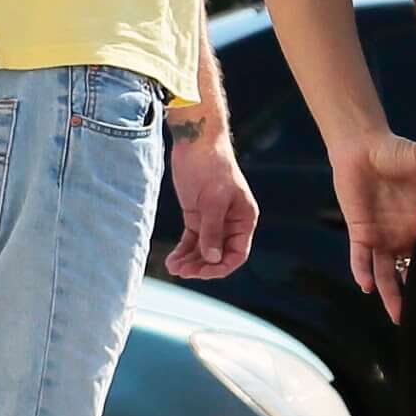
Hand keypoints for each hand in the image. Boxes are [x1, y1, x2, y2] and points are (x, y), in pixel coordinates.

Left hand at [163, 123, 257, 280]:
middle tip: (182, 271)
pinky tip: (171, 260)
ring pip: (203, 250)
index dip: (221, 267)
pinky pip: (191, 240)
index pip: (237, 253)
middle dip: (201, 266)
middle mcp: (230, 223)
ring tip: (173, 267)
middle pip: (218, 255)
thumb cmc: (211, 166)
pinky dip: (182, 251)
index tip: (202, 273)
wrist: (196, 142)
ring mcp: (213, 220)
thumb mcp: (212, 200)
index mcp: (244, 219)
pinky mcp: (196, 216)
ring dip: (189, 261)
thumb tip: (212, 258)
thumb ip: (212, 230)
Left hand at [332, 134, 415, 319]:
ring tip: (400, 318)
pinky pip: (361, 258)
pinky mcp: (361, 234)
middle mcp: (405, 236)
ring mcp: (382, 238)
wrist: (363, 148)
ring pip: (387, 275)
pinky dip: (362, 272)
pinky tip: (367, 287)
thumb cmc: (398, 153)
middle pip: (414, 272)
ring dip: (392, 295)